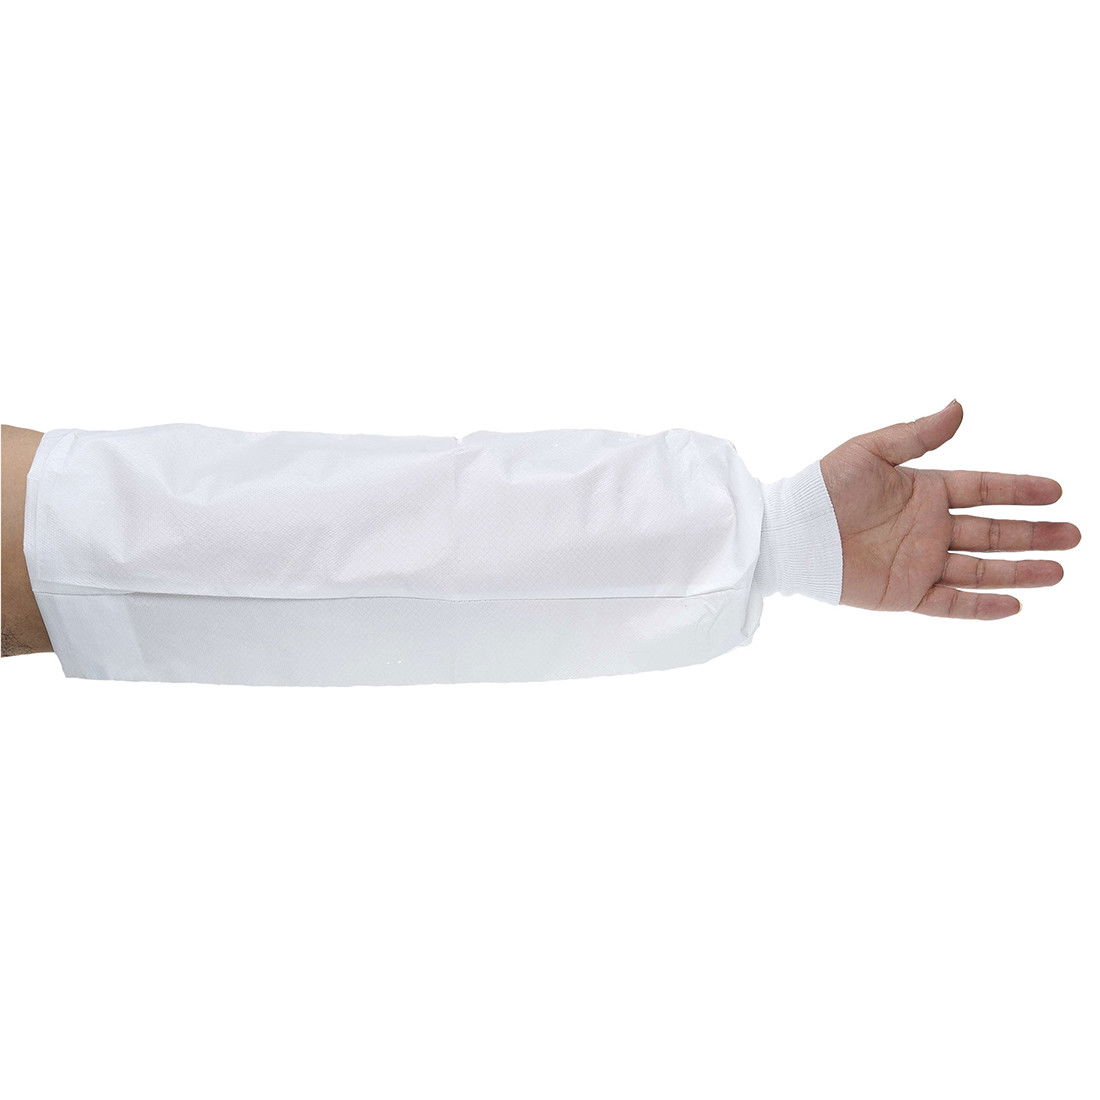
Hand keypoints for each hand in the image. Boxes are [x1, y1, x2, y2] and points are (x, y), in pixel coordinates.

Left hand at [819, 402, 1080, 618]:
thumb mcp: (870, 451)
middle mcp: (927, 528)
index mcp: (923, 491)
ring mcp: (919, 563)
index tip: (1056, 490)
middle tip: (1074, 534)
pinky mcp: (904, 594)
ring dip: (1020, 570)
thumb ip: (917, 435)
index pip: (984, 490)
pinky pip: (951, 604)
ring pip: (981, 569)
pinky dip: (982, 606)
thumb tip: (959, 406)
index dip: (1019, 490)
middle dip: (1033, 534)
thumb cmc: (822, 487)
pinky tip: (1015, 604)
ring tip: (1060, 570)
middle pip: (993, 531)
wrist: (790, 533)